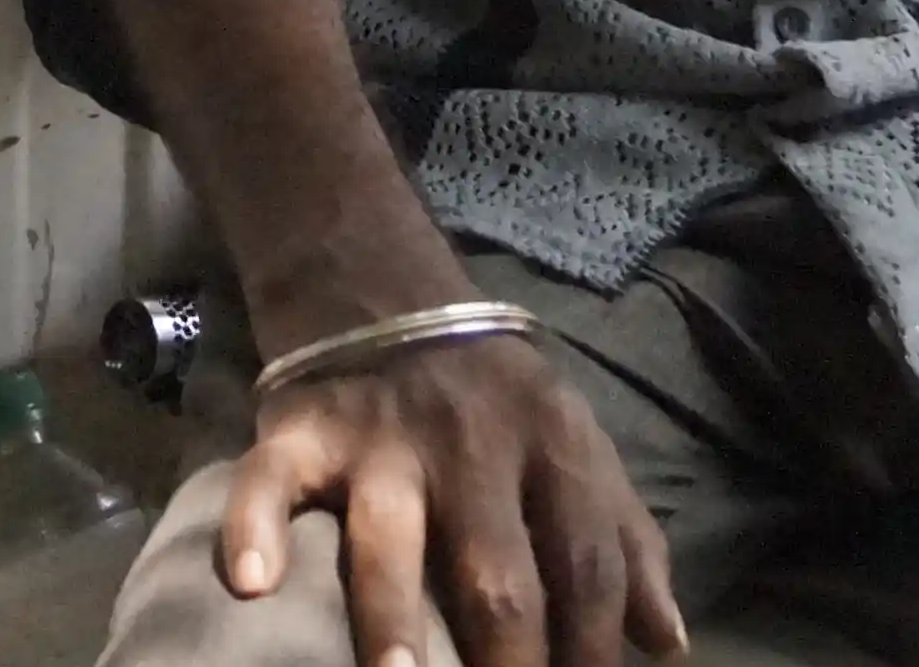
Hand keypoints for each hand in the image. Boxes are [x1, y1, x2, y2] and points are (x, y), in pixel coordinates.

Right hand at [221, 336, 684, 666]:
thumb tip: (666, 644)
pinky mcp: (301, 429)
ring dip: (392, 613)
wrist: (383, 287)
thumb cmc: (494, 399)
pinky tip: (252, 582)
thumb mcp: (573, 448)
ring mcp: (380, 438)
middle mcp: (471, 443)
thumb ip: (625, 542)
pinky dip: (254, 526)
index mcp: (552, 446)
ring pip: (388, 534)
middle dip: (507, 656)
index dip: (594, 648)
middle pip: (496, 568)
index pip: (585, 561)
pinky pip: (269, 480)